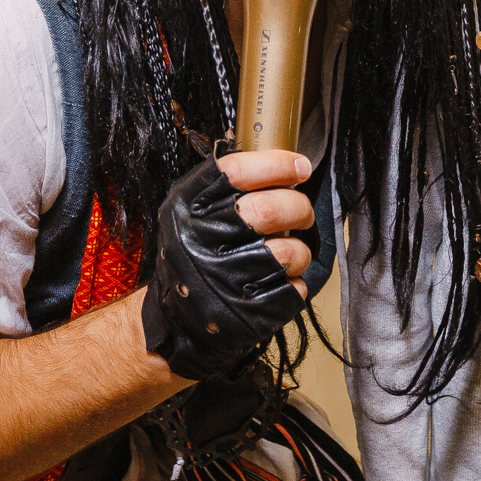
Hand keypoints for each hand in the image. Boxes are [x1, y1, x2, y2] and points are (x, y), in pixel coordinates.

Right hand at [141, 151, 312, 380]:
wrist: (178, 319)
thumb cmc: (195, 253)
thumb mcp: (190, 210)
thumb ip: (224, 184)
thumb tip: (282, 161)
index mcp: (187, 209)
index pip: (235, 172)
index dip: (276, 164)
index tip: (300, 167)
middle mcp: (200, 242)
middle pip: (266, 210)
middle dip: (298, 207)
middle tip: (302, 212)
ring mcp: (222, 280)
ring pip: (287, 252)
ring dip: (301, 250)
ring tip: (292, 252)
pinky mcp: (246, 314)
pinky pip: (292, 289)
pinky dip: (296, 282)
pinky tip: (281, 280)